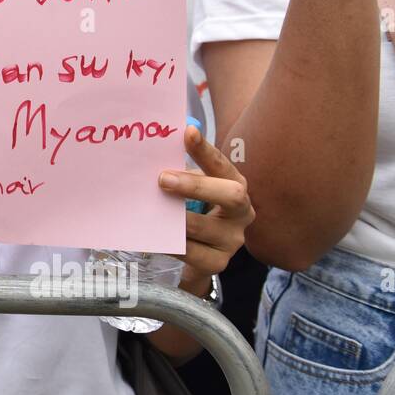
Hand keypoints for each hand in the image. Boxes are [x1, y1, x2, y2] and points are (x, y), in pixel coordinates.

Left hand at [158, 125, 253, 292]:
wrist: (201, 253)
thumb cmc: (194, 209)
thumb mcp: (191, 187)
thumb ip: (180, 172)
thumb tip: (152, 153)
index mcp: (235, 184)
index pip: (222, 164)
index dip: (205, 149)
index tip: (188, 132)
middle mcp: (242, 212)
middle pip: (231, 195)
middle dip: (196, 186)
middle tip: (162, 178)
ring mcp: (232, 240)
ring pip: (204, 227)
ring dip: (176, 217)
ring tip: (152, 209)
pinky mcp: (217, 263)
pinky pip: (190, 252)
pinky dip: (170, 242)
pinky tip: (153, 234)